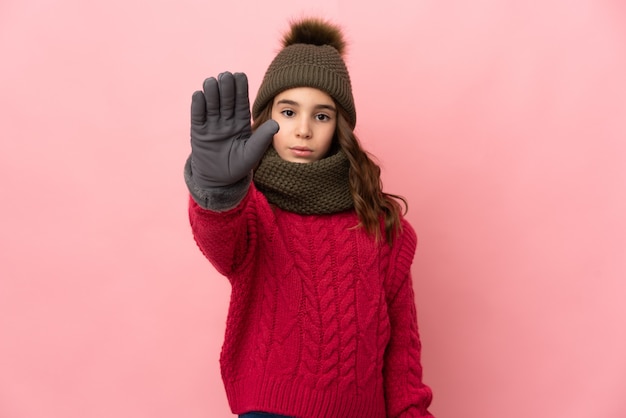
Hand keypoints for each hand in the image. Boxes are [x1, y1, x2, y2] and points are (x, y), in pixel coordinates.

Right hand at [190, 72, 277, 187]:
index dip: (240, 89)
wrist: (220, 179)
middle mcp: (226, 119)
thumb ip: (262, 138)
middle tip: (225, 75)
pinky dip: (198, 106)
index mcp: (241, 121)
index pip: (241, 102)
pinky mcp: (199, 131)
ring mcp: (211, 124)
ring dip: (211, 93)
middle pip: (226, 100)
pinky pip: (198, 116)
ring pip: (211, 105)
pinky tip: (199, 95)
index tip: (240, 75)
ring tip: (212, 81)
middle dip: (226, 88)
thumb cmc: (239, 165)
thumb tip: (276, 124)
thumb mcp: (252, 152)